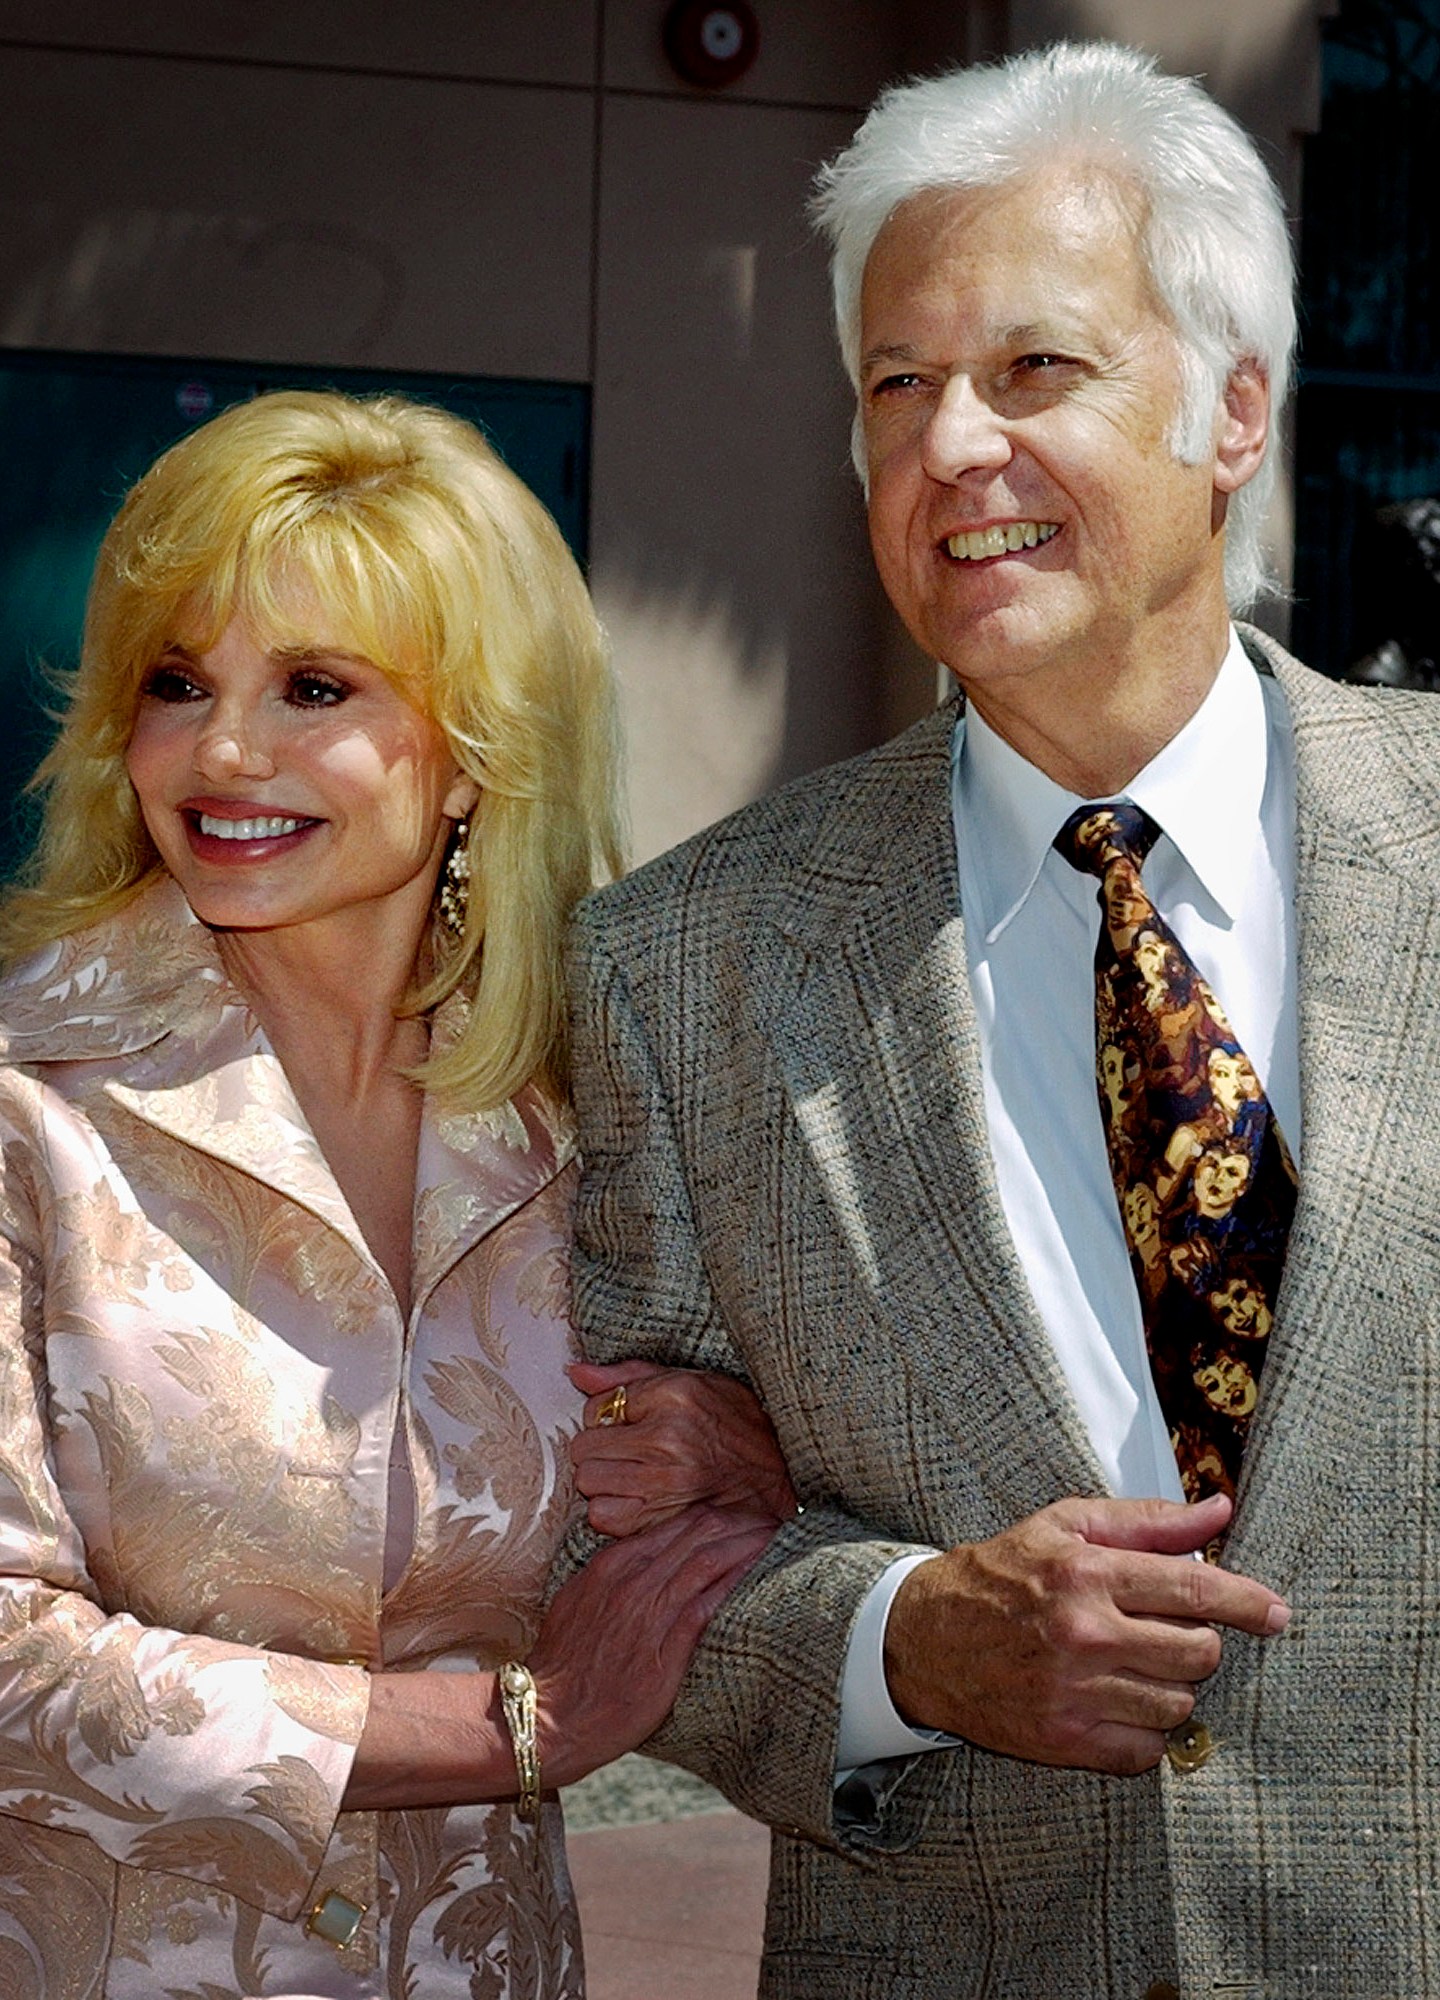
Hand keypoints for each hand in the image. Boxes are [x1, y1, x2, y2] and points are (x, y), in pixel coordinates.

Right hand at [530, 1502, 775, 1787]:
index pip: (675, 1525)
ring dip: (745, 1546)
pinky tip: (757, 1574)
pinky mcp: (664, 1652)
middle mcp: (633, 1581)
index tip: (740, 1516)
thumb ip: (610, 1574)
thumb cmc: (562, 1664)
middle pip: (698, 1535)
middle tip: (770, 1519)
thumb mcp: (578, 1601)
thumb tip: (639, 1560)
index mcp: (612, 1565)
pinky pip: (706, 1606)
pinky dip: (734, 1584)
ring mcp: (649, 1614)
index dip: (713, 1516)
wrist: (548, 1716)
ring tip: (774, 1538)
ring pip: (707, 1562)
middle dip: (739, 1522)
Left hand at [569, 1358, 797, 1535]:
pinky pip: (601, 1516)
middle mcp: (667, 1436)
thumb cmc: (733, 1424)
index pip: (595, 1408)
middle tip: (627, 1454)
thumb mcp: (691, 1382)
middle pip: (584, 1448)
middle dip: (599, 1451)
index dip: (606, 1420)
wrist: (779, 1477)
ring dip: (603, 1481)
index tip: (630, 1427)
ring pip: (588, 1481)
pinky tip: (636, 1501)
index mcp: (673, 1395)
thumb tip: (574, 1372)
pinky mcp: (662, 1518)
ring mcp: (665, 1481)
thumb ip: (629, 1376)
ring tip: (633, 1476)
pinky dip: (611, 1511)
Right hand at [884, 1492, 1289, 1775]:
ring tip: (1133, 1664)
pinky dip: (1145, 1732)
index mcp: (1086, 1573)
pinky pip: (1146, 1751)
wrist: (924, 1640)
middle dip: (1200, 1642)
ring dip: (1170, 1686)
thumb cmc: (1001, 1575)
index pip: (1193, 1585)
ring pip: (1177, 1704)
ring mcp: (1074, 1693)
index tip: (1277, 1612)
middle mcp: (1083, 1633)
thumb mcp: (1065, 1527)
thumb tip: (1218, 1511)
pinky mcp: (1063, 1741)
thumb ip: (1146, 1520)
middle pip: (1198, 1652)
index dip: (1246, 1600)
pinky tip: (1118, 1703)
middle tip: (1168, 1632)